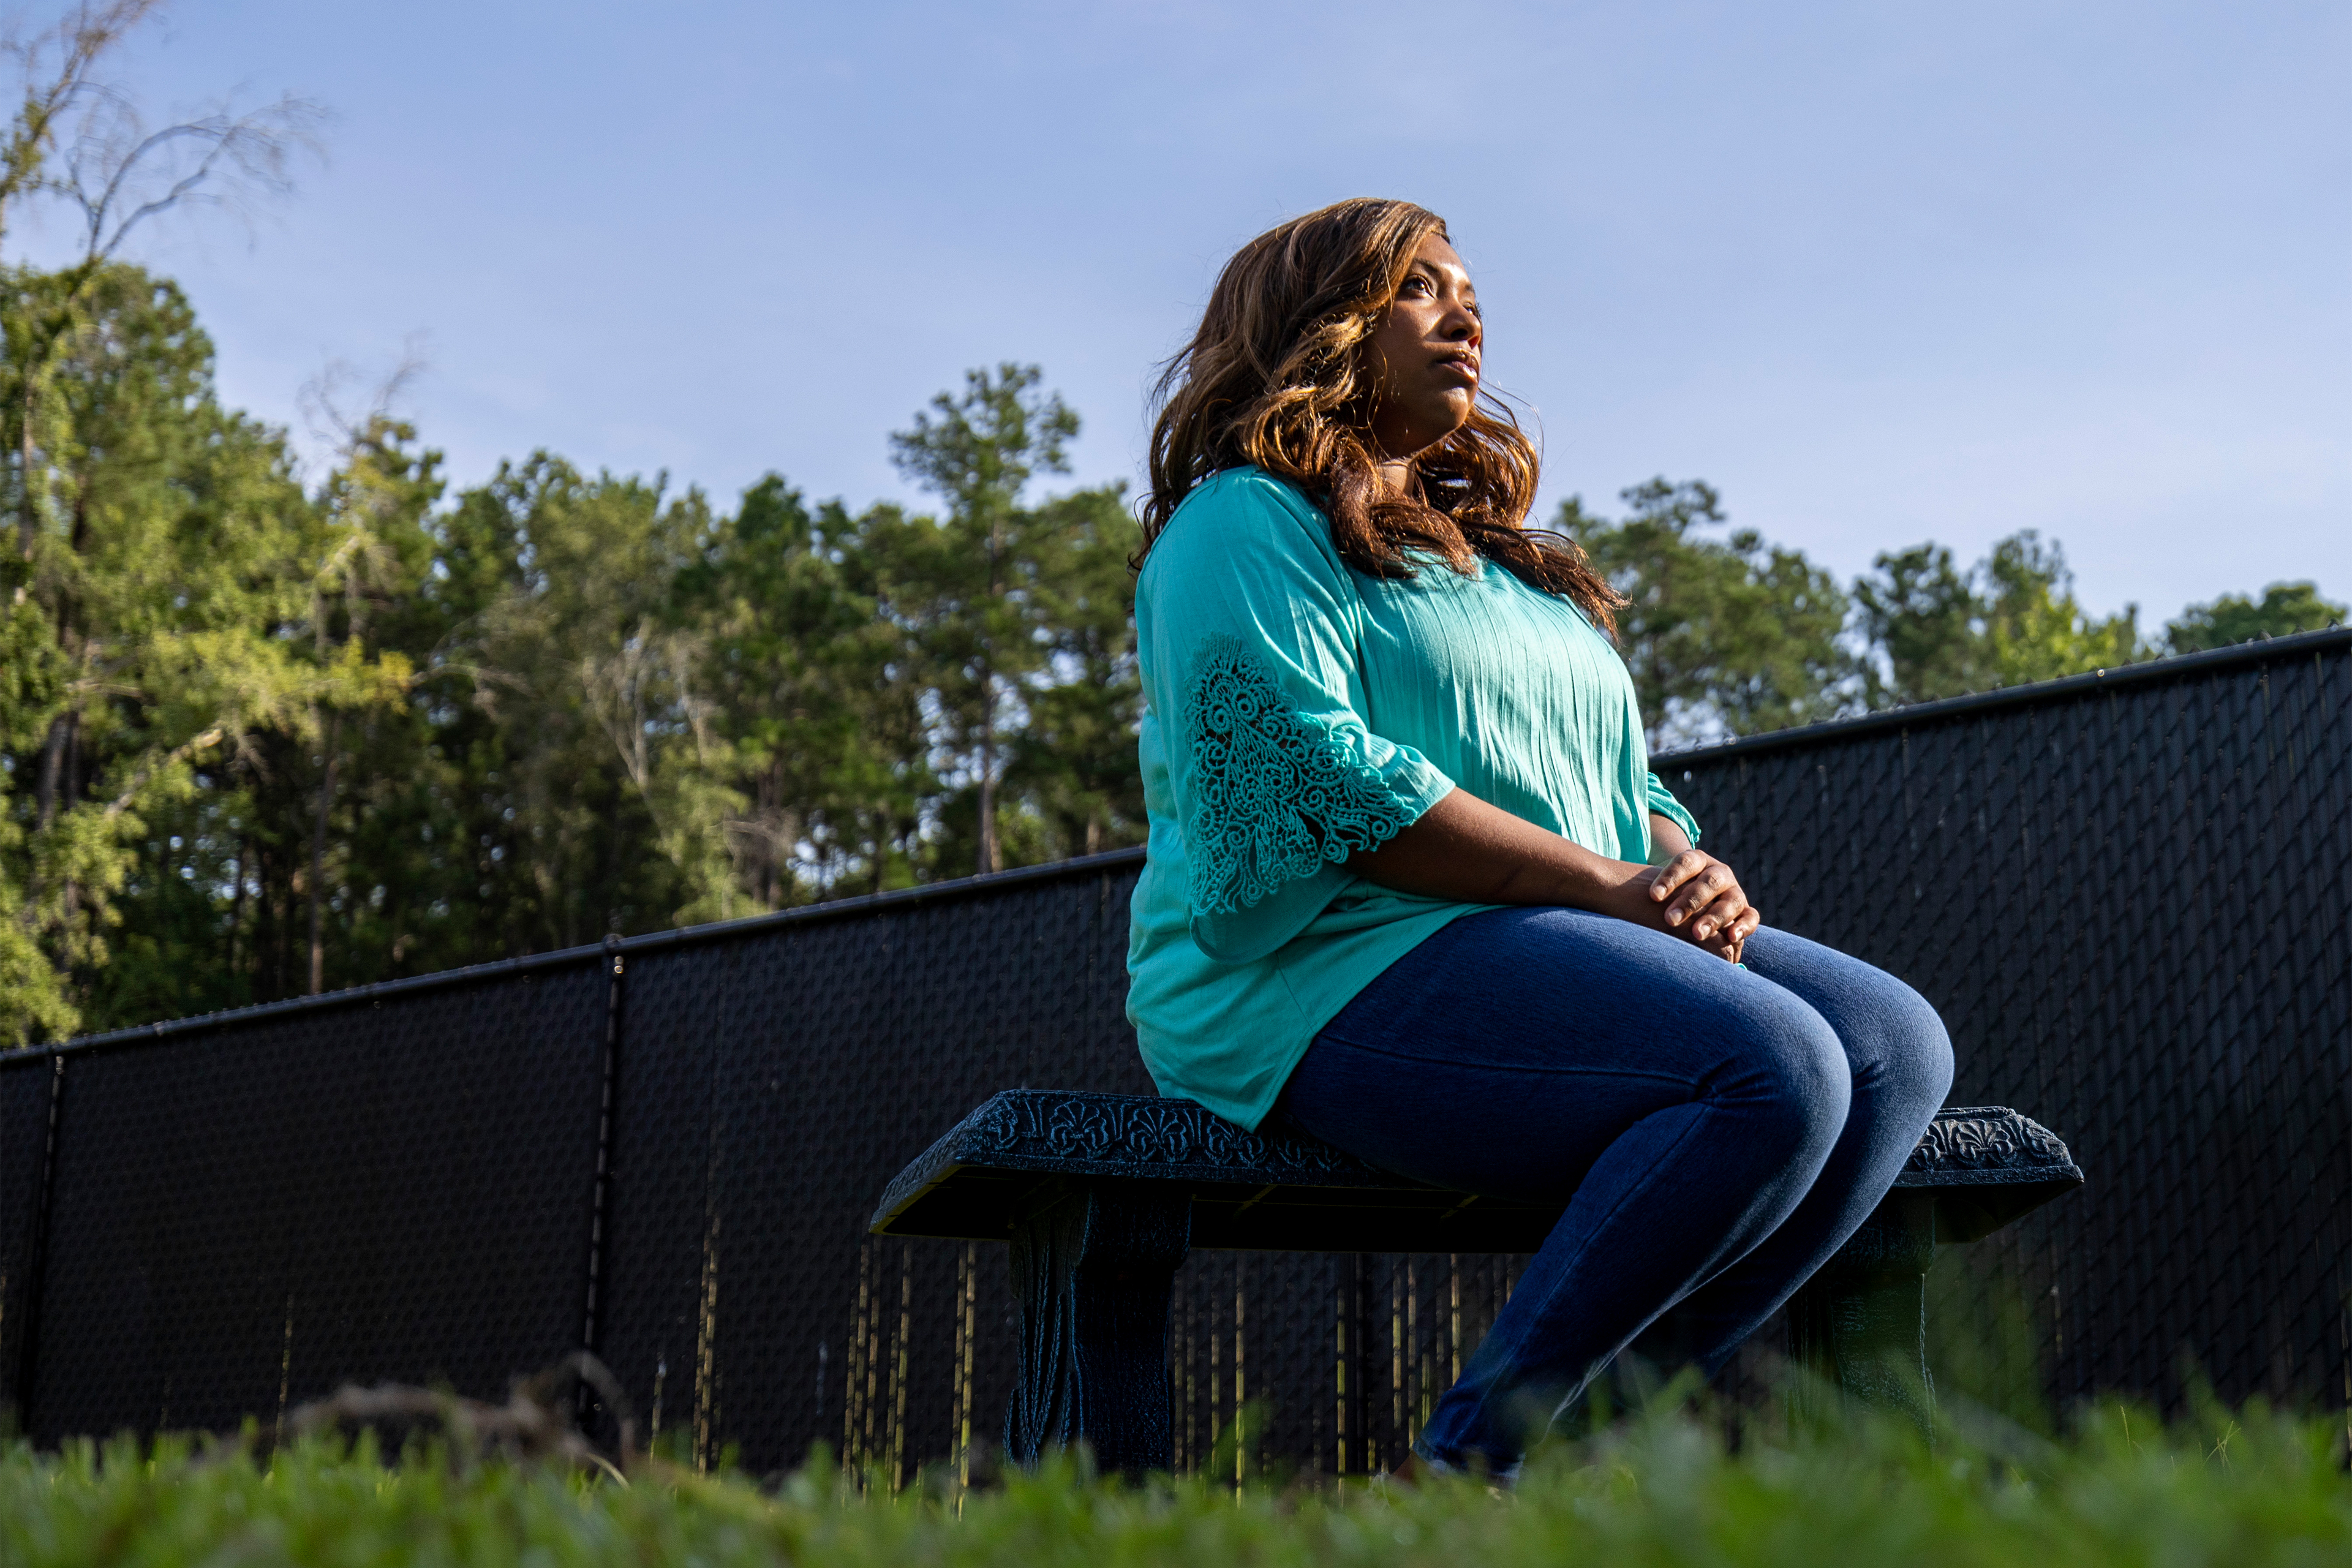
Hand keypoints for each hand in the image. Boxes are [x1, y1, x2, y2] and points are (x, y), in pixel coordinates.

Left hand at [1631, 850, 1758, 961]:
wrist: (1694, 899)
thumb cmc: (1667, 894)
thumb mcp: (1656, 887)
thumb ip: (1641, 889)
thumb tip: (1604, 889)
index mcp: (1697, 860)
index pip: (1686, 862)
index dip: (1670, 877)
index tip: (1652, 896)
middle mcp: (1719, 872)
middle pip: (1708, 882)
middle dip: (1689, 901)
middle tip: (1669, 919)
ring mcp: (1734, 891)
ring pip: (1730, 900)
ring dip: (1714, 917)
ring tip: (1696, 934)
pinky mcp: (1745, 911)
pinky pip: (1751, 917)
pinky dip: (1743, 926)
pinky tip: (1730, 937)